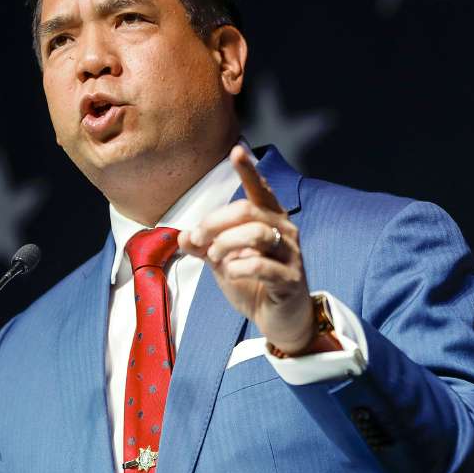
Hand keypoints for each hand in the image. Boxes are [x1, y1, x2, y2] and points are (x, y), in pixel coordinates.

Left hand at [179, 145, 314, 353]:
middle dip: (215, 221)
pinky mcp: (291, 279)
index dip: (249, 171)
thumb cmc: (255, 285)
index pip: (260, 191)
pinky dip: (238, 268)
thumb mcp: (224, 263)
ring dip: (225, 244)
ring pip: (256, 234)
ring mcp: (291, 254)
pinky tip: (231, 273)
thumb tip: (182, 236)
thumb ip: (206, 248)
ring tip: (214, 258)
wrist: (280, 321)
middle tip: (196, 238)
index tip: (237, 151)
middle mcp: (285, 231)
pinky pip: (261, 265)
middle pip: (248, 210)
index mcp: (270, 221)